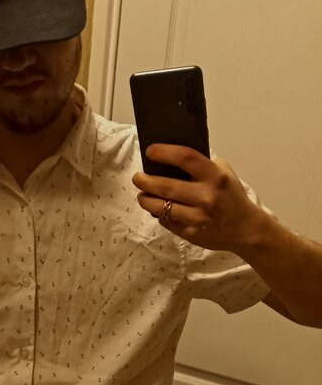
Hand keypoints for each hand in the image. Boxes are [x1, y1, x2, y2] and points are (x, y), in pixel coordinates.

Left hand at [133, 144, 262, 254]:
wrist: (246, 229)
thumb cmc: (232, 196)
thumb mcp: (224, 173)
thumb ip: (202, 164)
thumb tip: (172, 158)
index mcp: (214, 176)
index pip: (185, 158)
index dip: (164, 152)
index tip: (150, 151)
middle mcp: (205, 196)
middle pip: (166, 185)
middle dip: (145, 181)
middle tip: (138, 178)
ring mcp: (198, 217)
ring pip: (161, 207)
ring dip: (146, 200)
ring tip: (142, 195)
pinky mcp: (192, 233)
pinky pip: (168, 221)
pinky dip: (160, 214)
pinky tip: (159, 209)